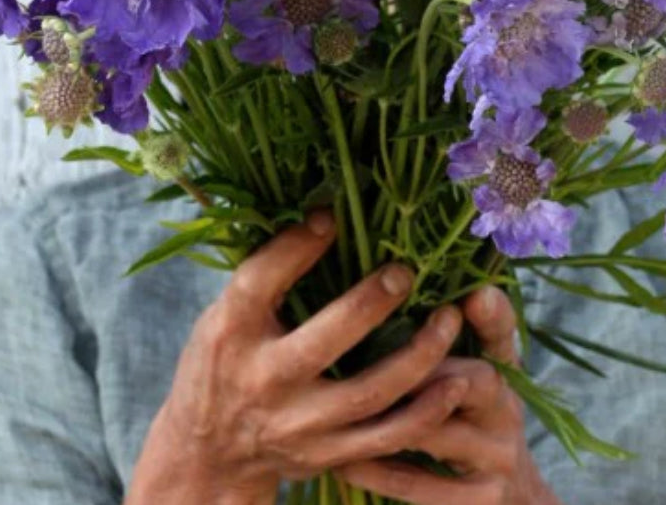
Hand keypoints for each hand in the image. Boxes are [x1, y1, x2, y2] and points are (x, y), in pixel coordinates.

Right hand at [126, 211, 466, 504]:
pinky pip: (385, 438)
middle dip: (368, 305)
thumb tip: (326, 209)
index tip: (331, 215)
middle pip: (320, 344)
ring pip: (367, 395)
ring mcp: (298, 426)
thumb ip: (267, 274)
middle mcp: (262, 381)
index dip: (294, 247)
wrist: (211, 452)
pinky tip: (454, 383)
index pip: (258, 283)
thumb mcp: (224, 314)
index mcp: (229, 334)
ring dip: (416, 357)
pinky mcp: (327, 456)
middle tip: (405, 271)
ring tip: (450, 319)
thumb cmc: (226, 361)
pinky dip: (425, 413)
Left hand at [334, 285, 562, 504]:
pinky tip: (342, 459)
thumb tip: (427, 276)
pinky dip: (379, 471)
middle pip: (475, 379)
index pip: (503, 333)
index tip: (472, 296)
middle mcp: (507, 410)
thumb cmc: (472, 418)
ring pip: (438, 432)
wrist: (509, 497)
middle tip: (371, 350)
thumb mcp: (475, 369)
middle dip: (424, 362)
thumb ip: (456, 327)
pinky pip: (421, 485)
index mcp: (504, 370)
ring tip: (336, 401)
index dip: (491, 314)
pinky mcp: (478, 502)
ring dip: (387, 415)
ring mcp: (496, 459)